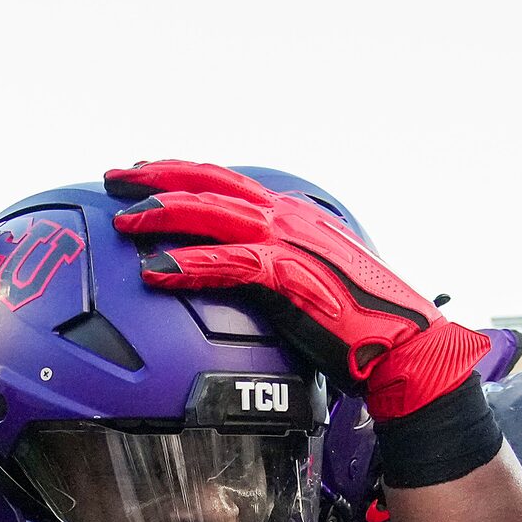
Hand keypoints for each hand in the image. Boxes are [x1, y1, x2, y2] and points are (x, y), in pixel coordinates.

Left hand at [104, 162, 488, 421]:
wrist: (407, 347)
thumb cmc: (363, 326)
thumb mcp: (313, 284)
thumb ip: (278, 272)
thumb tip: (247, 281)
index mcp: (293, 216)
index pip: (227, 182)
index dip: (181, 173)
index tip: (144, 174)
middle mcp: (289, 218)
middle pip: (211, 183)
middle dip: (157, 178)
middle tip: (114, 180)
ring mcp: (292, 243)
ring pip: (215, 214)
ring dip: (165, 215)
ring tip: (126, 221)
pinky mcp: (292, 276)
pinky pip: (231, 263)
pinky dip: (191, 263)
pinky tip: (158, 270)